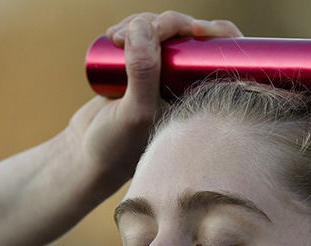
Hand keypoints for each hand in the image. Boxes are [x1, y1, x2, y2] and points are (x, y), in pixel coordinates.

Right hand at [68, 12, 241, 197]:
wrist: (86, 157)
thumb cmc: (117, 147)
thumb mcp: (135, 112)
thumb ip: (143, 71)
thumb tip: (145, 25)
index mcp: (202, 102)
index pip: (225, 59)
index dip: (217, 34)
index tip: (193, 29)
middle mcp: (186, 88)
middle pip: (192, 37)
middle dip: (167, 24)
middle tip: (138, 29)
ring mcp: (163, 78)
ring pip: (165, 34)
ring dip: (142, 23)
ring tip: (113, 38)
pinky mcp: (140, 72)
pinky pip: (144, 37)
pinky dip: (130, 28)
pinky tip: (113, 35)